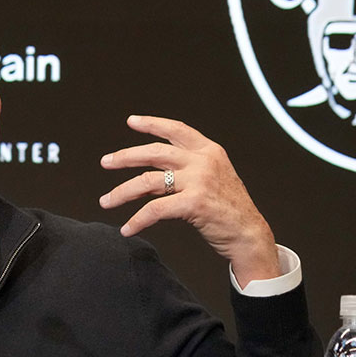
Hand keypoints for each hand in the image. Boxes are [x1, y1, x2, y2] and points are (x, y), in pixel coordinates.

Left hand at [99, 115, 279, 284]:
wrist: (250, 235)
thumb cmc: (230, 210)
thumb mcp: (212, 179)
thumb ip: (186, 171)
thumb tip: (149, 177)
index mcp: (209, 151)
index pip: (176, 130)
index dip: (152, 123)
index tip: (132, 121)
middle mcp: (203, 161)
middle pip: (154, 152)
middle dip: (125, 157)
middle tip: (106, 162)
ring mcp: (199, 181)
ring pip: (147, 181)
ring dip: (122, 192)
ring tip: (106, 201)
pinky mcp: (193, 202)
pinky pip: (154, 209)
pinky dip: (137, 220)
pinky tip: (127, 228)